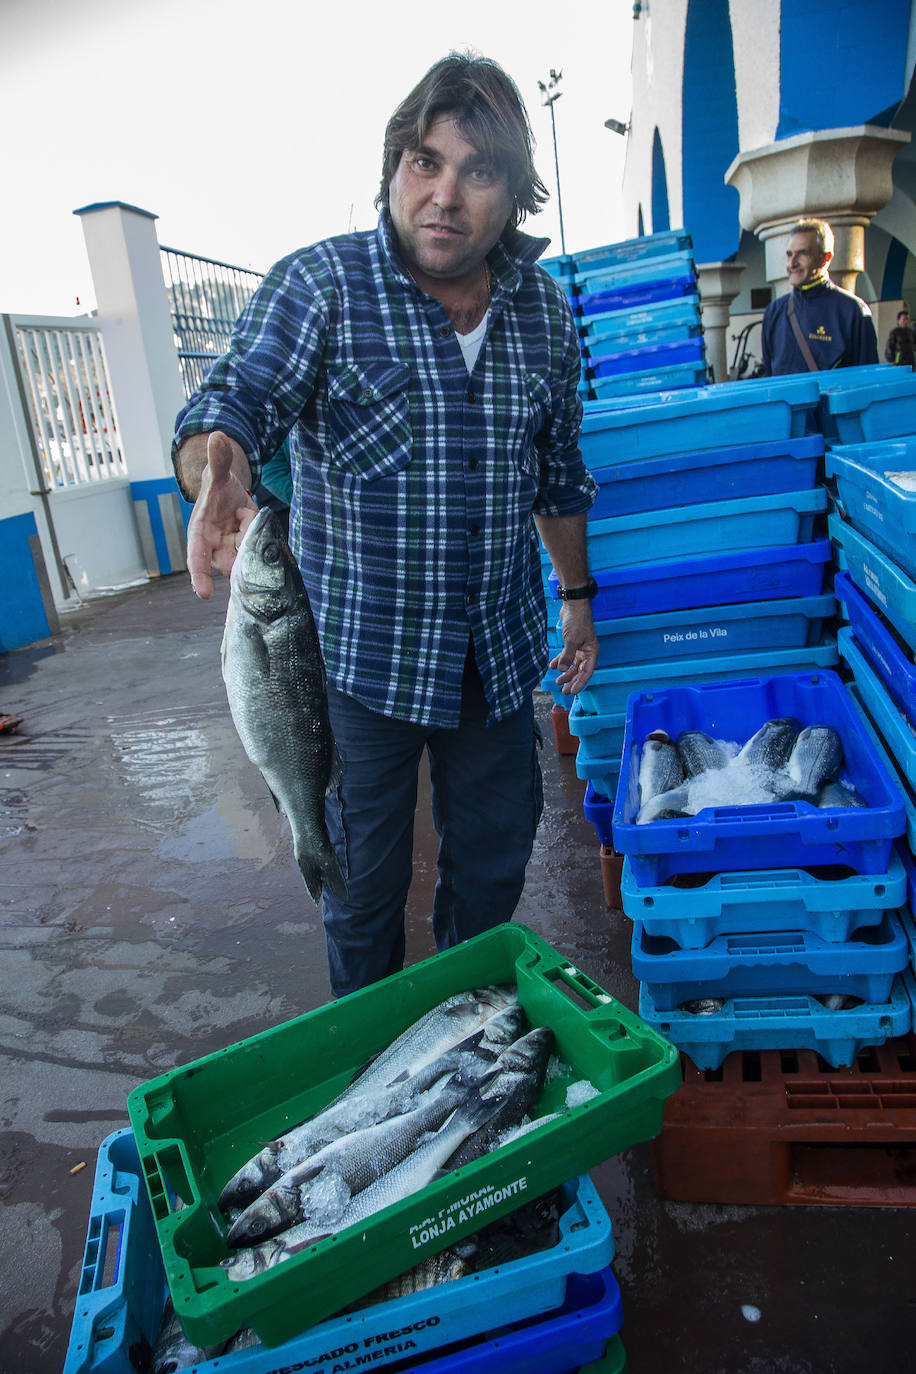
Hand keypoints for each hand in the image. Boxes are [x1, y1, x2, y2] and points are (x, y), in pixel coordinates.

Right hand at [186, 432, 256, 598]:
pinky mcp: (246, 557)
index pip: (196, 558)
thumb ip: (218, 459)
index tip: (203, 593)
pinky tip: (253, 522)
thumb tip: (217, 436)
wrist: (229, 496)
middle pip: (233, 558)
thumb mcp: (219, 473)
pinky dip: (263, 540)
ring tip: (245, 514)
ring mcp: (231, 555)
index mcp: (199, 534)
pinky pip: (261, 554)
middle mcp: (214, 549)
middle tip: (245, 515)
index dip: (199, 576)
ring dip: (253, 536)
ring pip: (249, 556)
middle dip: (244, 540)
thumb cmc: (218, 488)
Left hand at [549, 601, 598, 693]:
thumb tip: (561, 670)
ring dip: (565, 673)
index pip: (587, 672)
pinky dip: (560, 661)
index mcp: (592, 652)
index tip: (572, 691)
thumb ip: (567, 656)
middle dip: (572, 681)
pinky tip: (552, 666)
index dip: (580, 683)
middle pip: (580, 671)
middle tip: (564, 691)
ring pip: (573, 665)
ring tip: (558, 681)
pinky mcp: (572, 643)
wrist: (573, 605)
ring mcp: (580, 647)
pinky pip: (566, 656)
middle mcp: (587, 651)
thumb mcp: (572, 641)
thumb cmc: (577, 621)